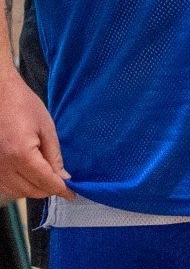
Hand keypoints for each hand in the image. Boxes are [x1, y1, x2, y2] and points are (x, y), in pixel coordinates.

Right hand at [0, 69, 73, 200]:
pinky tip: (31, 175)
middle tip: (63, 181)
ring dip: (34, 189)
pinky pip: (7, 186)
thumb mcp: (46, 128)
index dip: (61, 190)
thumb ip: (54, 155)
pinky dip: (20, 186)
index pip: (44, 181)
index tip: (72, 194)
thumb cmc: (24, 105)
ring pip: (18, 192)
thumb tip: (63, 177)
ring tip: (48, 176)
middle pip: (31, 191)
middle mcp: (4, 166)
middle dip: (49, 189)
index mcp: (21, 154)